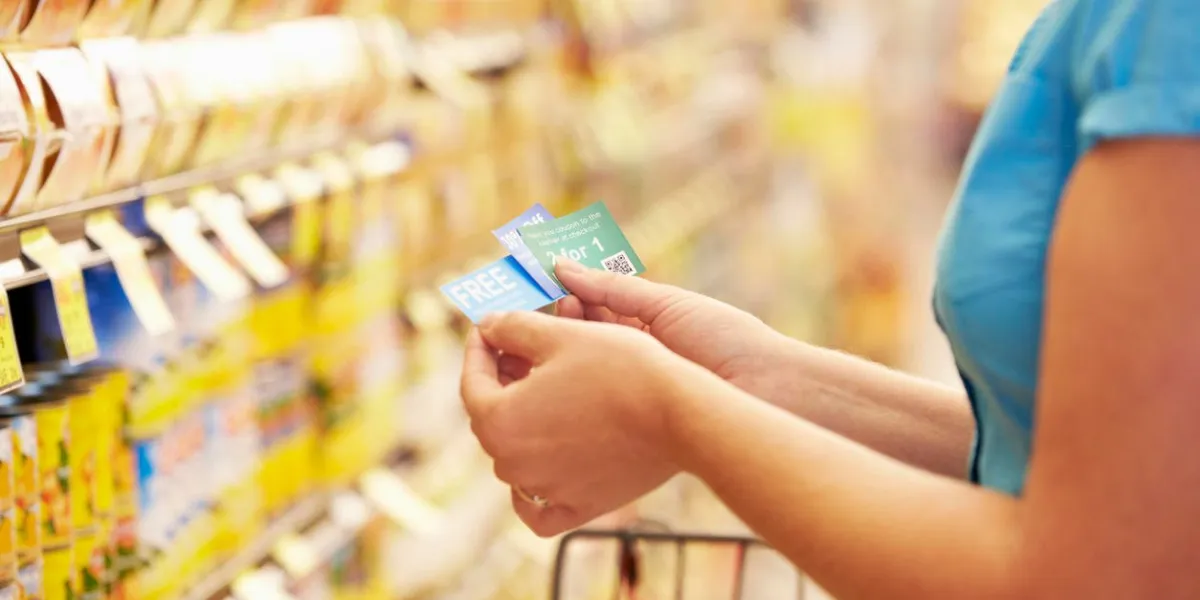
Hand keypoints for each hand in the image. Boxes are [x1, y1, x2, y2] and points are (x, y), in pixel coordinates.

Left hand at [461, 310, 697, 536]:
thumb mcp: (560, 335)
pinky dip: (533, 488)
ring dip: (522, 422)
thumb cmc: (619, 368)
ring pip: (515, 456)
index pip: (472, 382)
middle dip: (501, 383)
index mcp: (499, 421)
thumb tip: (488, 326)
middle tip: (517, 352)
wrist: (680, 414)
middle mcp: (513, 465)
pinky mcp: (578, 508)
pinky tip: (543, 461)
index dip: (479, 349)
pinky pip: (538, 507)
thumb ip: (512, 328)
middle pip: (492, 419)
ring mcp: (545, 490)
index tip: (488, 329)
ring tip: (544, 391)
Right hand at [554, 259, 791, 398]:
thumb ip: (612, 288)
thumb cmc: (724, 339)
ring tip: (551, 335)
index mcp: (645, 327)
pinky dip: (571, 384)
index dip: (568, 295)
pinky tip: (556, 371)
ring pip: (581, 366)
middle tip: (548, 308)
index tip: (544, 284)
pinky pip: (591, 400)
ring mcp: (629, 390)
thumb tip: (562, 266)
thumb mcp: (665, 304)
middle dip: (561, 320)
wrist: (765, 389)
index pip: (593, 307)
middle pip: (582, 337)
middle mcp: (634, 358)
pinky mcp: (628, 421)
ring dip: (564, 348)